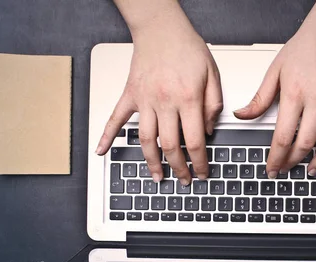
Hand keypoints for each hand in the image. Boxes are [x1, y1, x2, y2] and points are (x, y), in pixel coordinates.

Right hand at [96, 4, 222, 184]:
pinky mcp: (130, 96)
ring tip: (158, 177)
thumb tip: (208, 130)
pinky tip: (102, 152)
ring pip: (146, 140)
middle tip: (183, 179)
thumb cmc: (186, 48)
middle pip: (170, 146)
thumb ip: (213, 105)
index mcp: (187, 99)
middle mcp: (164, 102)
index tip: (202, 172)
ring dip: (152, 162)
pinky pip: (116, 119)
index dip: (199, 162)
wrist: (160, 28)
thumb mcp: (212, 75)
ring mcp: (144, 101)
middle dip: (178, 168)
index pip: (194, 141)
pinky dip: (107, 137)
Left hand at [234, 0, 315, 176]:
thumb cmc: (303, 49)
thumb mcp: (274, 72)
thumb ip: (259, 99)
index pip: (283, 136)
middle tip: (286, 169)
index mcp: (295, 93)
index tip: (272, 168)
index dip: (276, 158)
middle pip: (305, 143)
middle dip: (293, 161)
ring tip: (312, 169)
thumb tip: (241, 115)